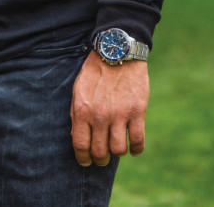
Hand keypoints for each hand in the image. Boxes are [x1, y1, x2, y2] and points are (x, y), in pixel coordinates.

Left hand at [70, 51, 148, 166]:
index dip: (83, 158)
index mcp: (82, 110)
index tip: (85, 161)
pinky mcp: (137, 112)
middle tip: (102, 158)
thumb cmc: (94, 71)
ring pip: (119, 150)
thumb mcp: (78, 89)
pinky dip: (136, 149)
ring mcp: (120, 115)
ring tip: (115, 148)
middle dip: (100, 160)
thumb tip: (77, 136)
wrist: (117, 52)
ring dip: (117, 153)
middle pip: (100, 152)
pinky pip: (137, 141)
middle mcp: (100, 116)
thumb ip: (76, 113)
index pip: (80, 145)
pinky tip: (133, 148)